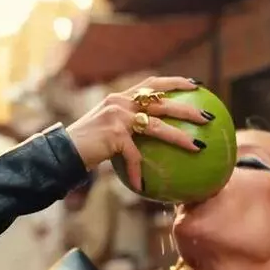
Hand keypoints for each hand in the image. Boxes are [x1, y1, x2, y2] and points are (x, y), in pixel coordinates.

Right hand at [66, 76, 208, 190]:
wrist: (61, 151)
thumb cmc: (85, 146)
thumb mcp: (108, 133)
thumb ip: (128, 131)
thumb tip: (152, 143)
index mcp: (121, 98)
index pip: (152, 83)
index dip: (175, 82)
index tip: (196, 84)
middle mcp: (120, 102)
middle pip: (162, 102)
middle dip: (188, 108)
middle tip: (208, 117)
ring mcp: (117, 116)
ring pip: (157, 125)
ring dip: (180, 137)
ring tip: (198, 147)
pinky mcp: (113, 134)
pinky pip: (134, 155)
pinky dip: (137, 172)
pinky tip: (144, 187)